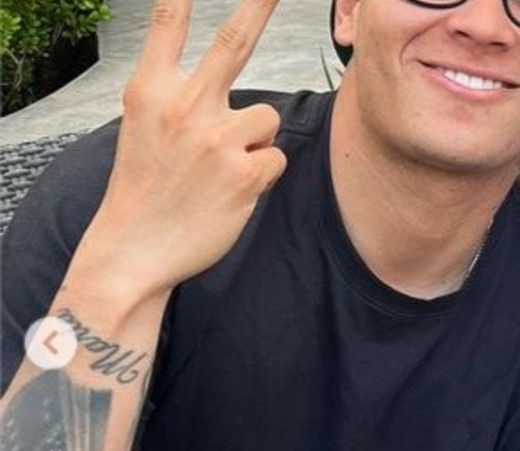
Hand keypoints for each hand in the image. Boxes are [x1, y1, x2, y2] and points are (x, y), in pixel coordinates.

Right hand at [80, 0, 286, 299]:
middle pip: (234, 42)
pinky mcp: (245, 173)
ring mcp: (217, 140)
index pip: (168, 28)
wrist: (134, 248)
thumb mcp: (142, 128)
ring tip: (223, 168)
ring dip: (256, 141)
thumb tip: (218, 88)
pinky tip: (232, 191)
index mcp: (151, 92)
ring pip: (267, 118)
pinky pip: (275, 157)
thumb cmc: (144, 190)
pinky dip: (262, 174)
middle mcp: (184, 107)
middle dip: (259, 6)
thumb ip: (174, 98)